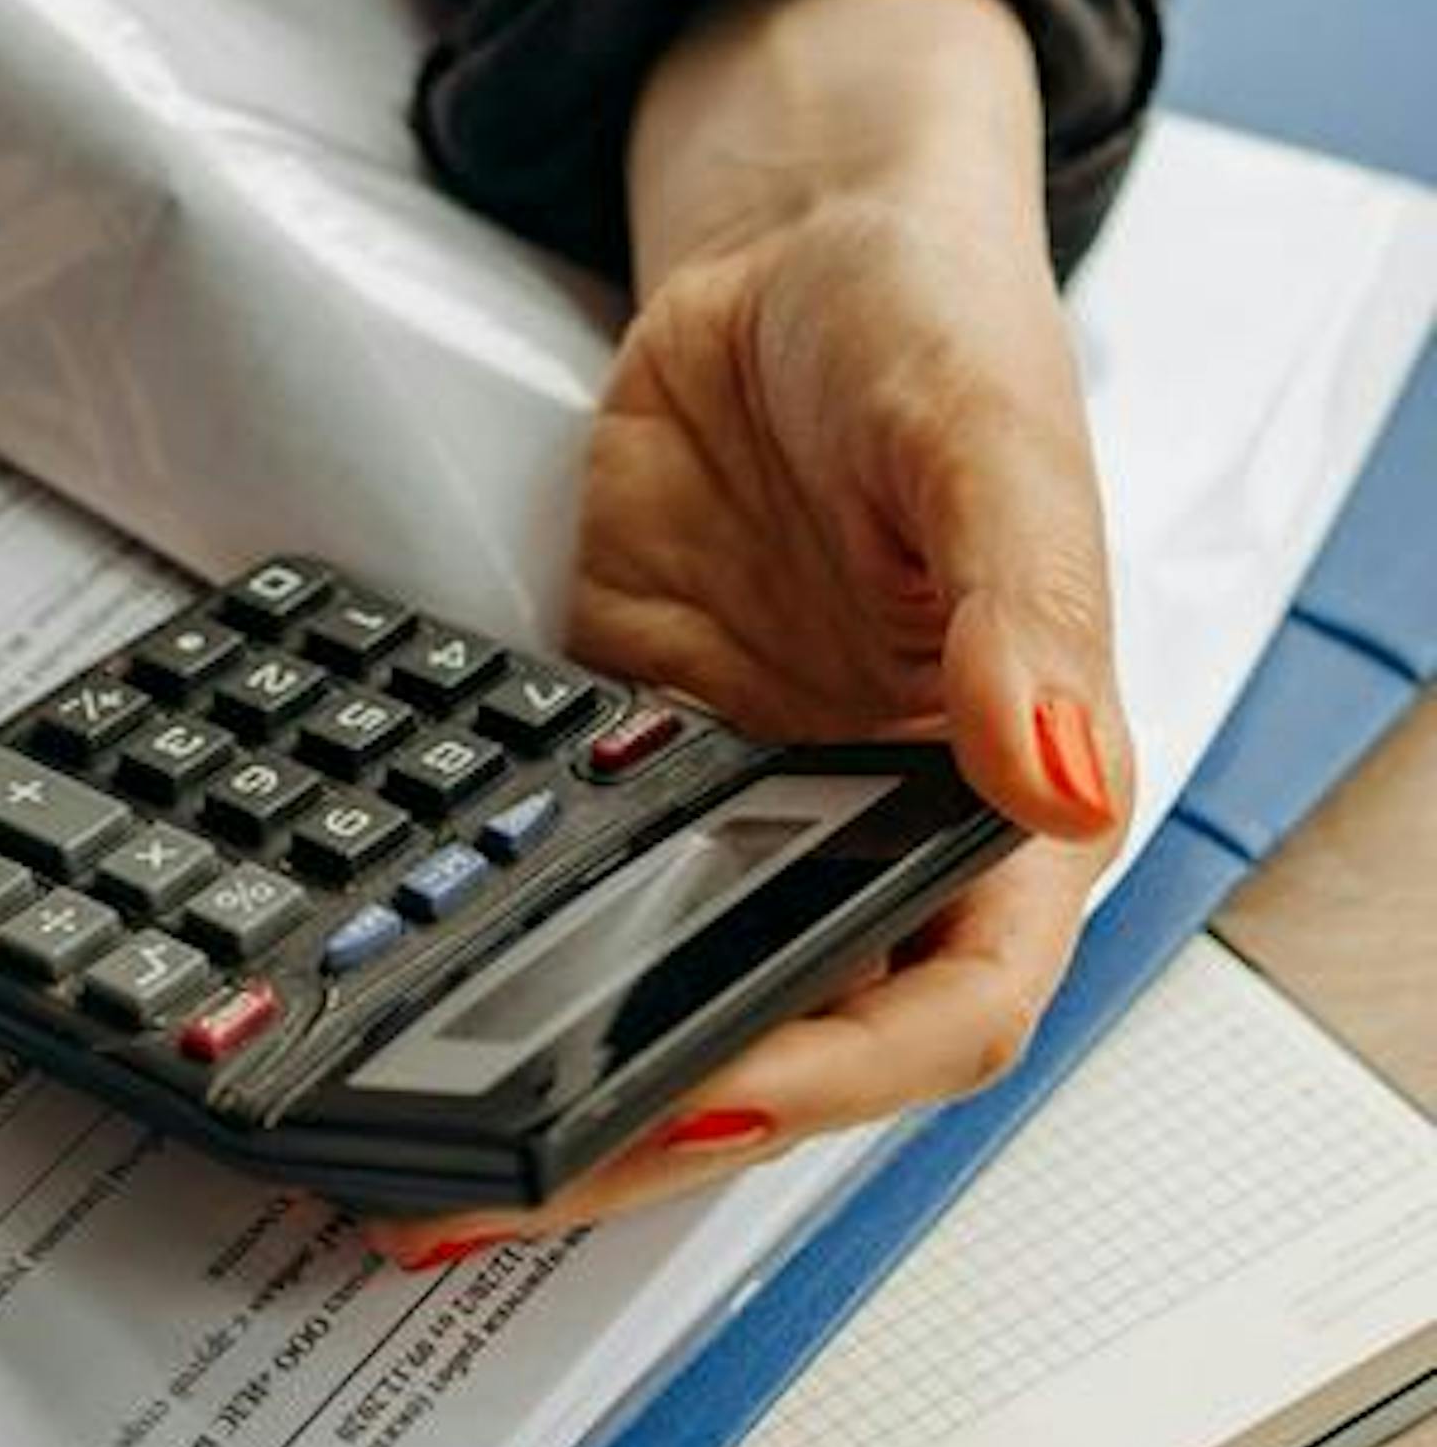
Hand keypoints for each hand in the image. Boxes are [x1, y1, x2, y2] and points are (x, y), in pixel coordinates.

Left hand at [369, 0, 1130, 1264]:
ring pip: (652, 992)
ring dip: (546, 1082)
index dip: (825, 1081)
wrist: (787, 252)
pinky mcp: (624, 759)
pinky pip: (555, 884)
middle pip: (774, 1043)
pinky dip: (483, 953)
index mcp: (1004, 801)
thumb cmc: (928, 328)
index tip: (698, 1112)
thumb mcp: (985, 440)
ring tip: (406, 1160)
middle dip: (635, 1138)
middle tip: (479, 1195)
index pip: (942, 1007)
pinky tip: (391, 1001)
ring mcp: (736, 808)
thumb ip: (1019, 612)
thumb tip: (1054, 777)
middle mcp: (869, 833)